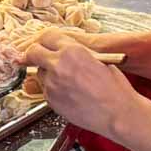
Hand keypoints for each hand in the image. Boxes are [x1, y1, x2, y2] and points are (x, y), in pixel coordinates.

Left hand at [24, 29, 150, 138]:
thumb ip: (79, 53)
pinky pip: (45, 89)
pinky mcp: (50, 100)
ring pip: (39, 73)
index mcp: (73, 51)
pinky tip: (70, 93)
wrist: (117, 114)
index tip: (44, 44)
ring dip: (47, 73)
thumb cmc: (115, 89)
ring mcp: (52, 84)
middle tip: (38, 57)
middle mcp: (58, 65)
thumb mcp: (100, 60)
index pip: (47, 37)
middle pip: (33, 53)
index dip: (45, 41)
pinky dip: (53, 89)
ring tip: (67, 81)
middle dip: (35, 54)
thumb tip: (67, 51)